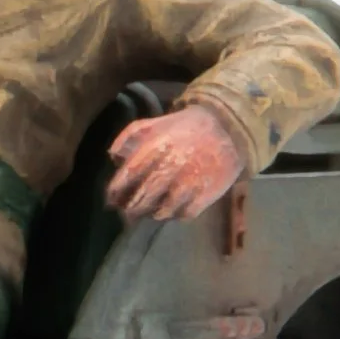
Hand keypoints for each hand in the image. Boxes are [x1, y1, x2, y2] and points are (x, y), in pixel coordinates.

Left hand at [105, 103, 244, 220]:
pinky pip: (184, 214)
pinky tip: (172, 210)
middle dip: (130, 209)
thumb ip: (129, 136)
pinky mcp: (206, 195)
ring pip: (161, 211)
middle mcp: (169, 169)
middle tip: (127, 213)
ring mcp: (188, 184)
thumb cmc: (186, 126)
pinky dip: (175, 215)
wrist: (229, 127)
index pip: (127, 177)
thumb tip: (112, 157)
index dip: (115, 192)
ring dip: (152, 214)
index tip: (110, 200)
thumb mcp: (154, 123)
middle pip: (141, 199)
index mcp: (154, 149)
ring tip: (149, 212)